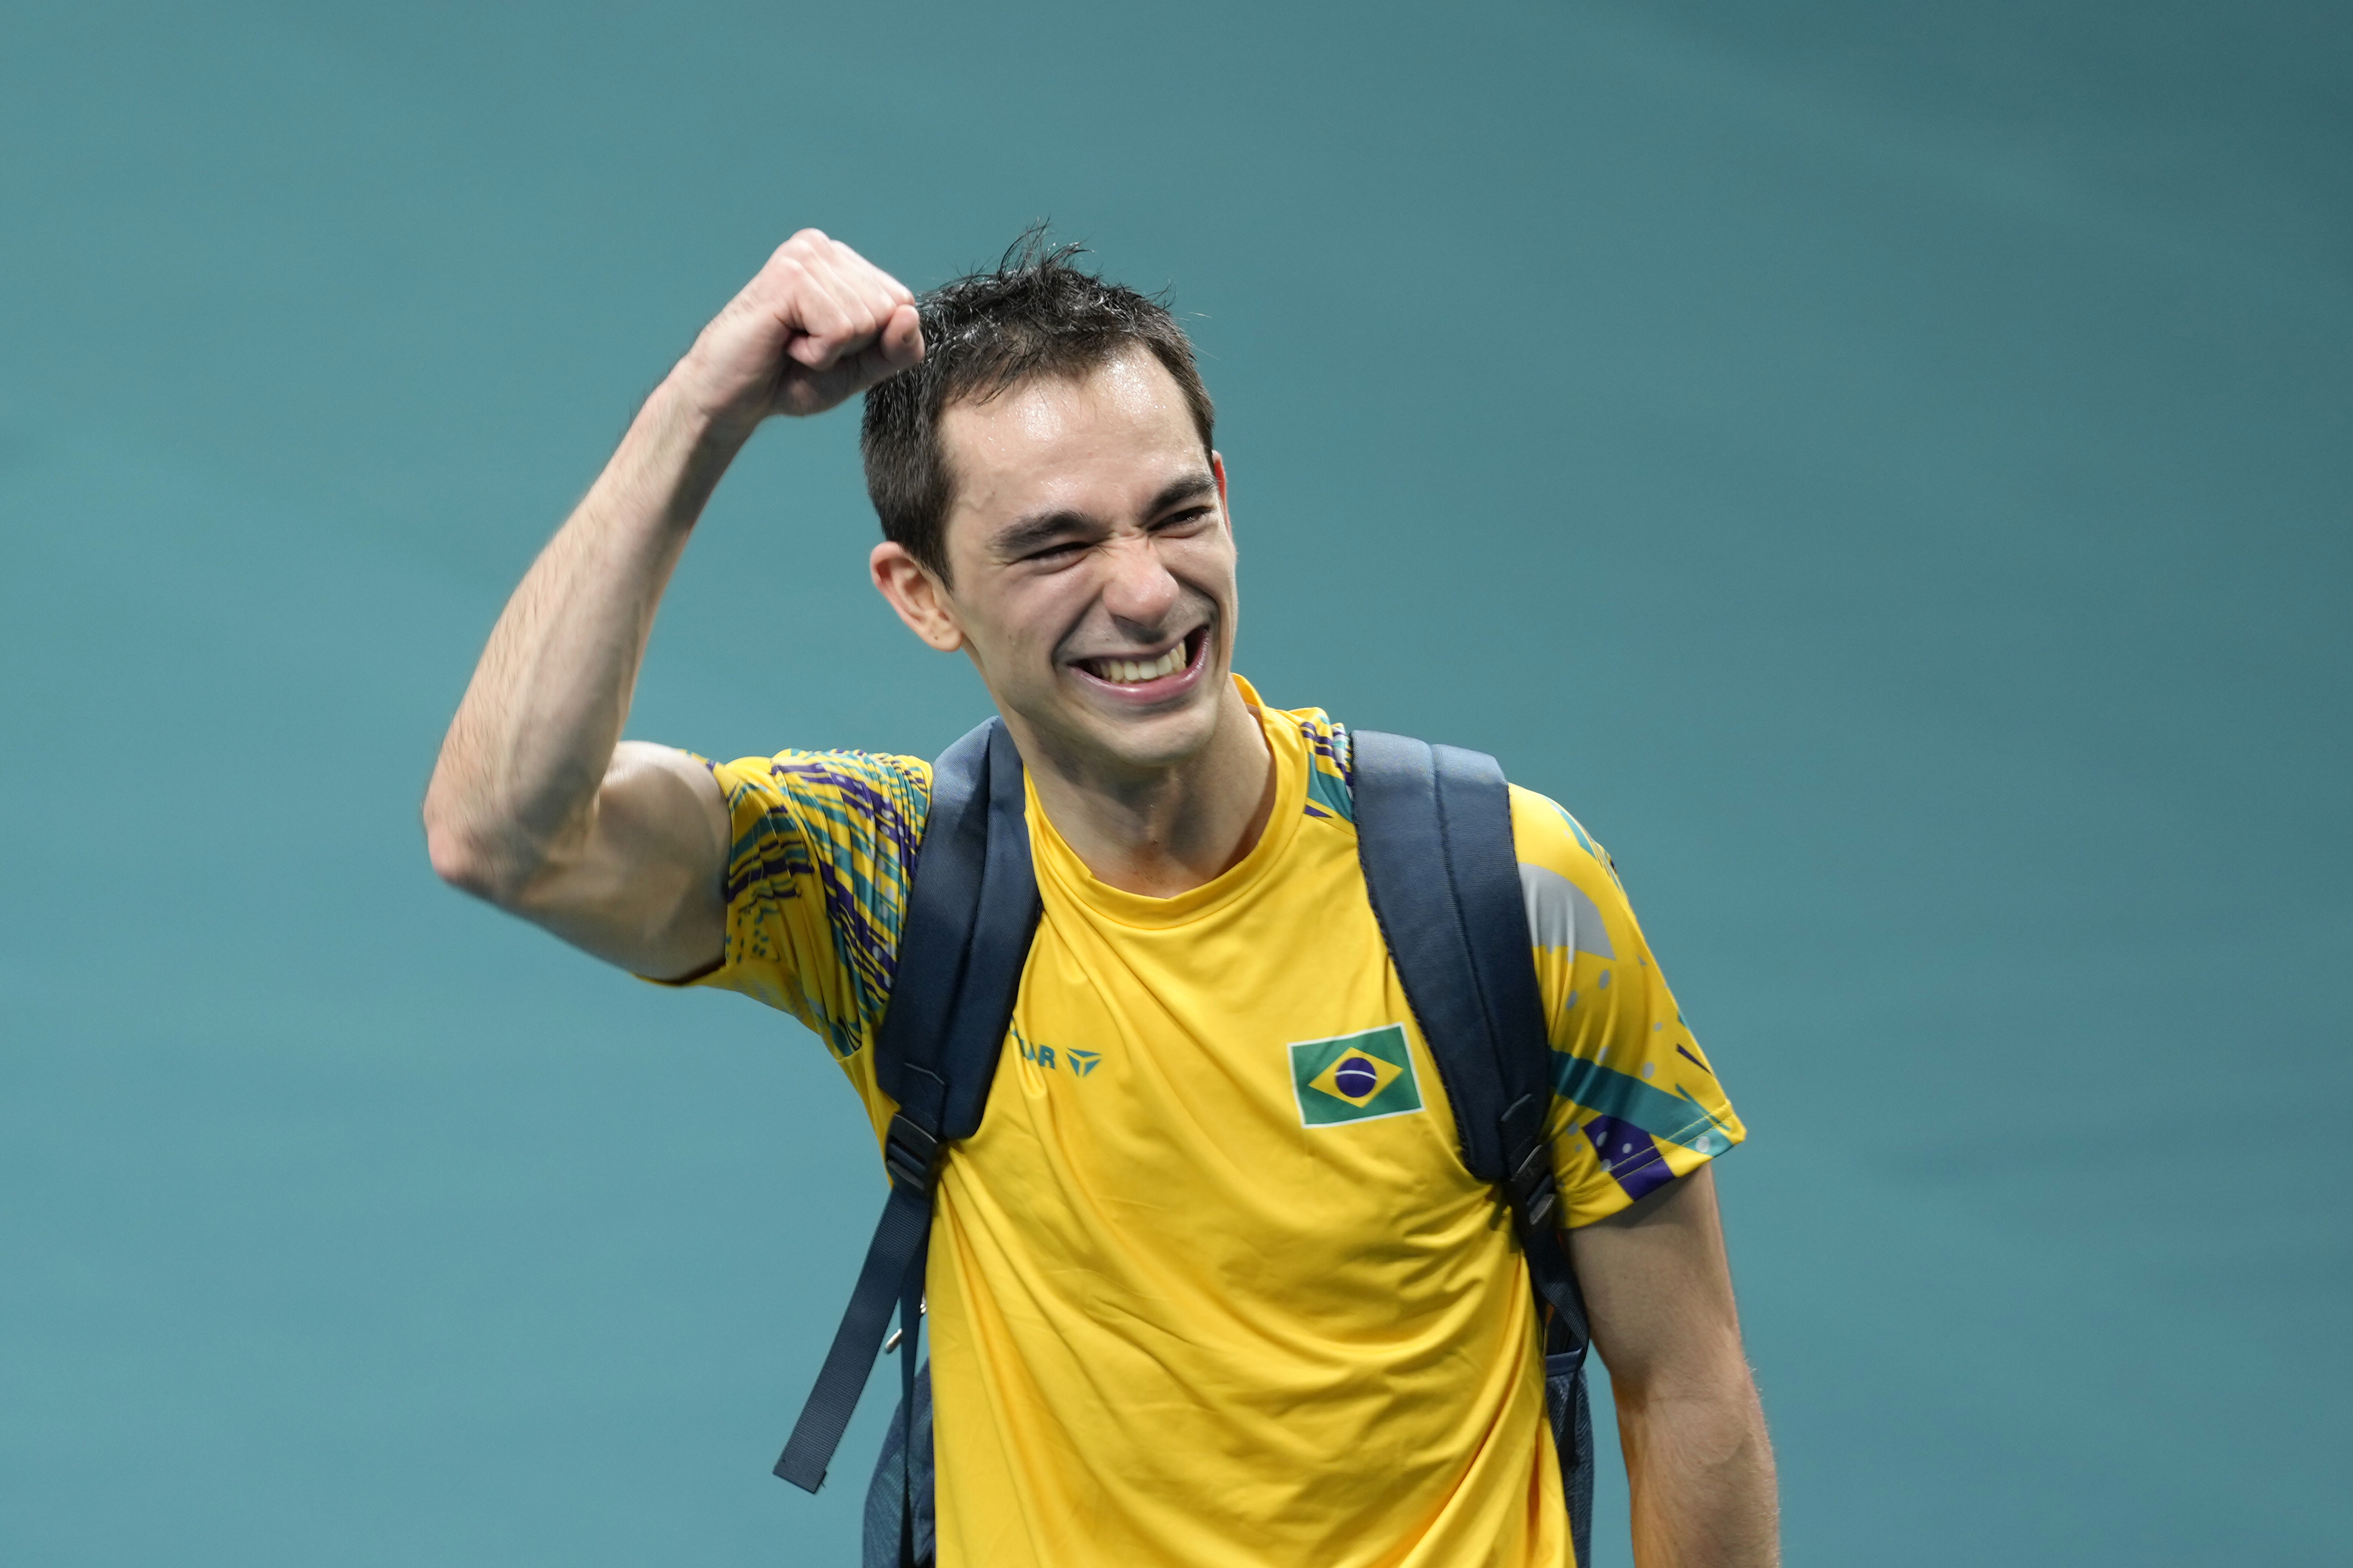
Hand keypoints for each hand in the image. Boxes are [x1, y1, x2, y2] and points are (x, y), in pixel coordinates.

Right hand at [673, 229, 924, 430]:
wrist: (732, 398)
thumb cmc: (790, 379)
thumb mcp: (860, 369)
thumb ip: (897, 348)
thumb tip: (909, 315)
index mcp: (843, 262)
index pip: (902, 304)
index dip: (873, 343)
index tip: (828, 345)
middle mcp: (824, 248)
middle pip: (889, 310)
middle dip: (852, 346)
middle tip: (806, 345)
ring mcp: (806, 256)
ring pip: (866, 321)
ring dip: (831, 351)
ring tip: (792, 343)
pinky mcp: (791, 275)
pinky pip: (840, 330)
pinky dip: (817, 354)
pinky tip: (784, 343)